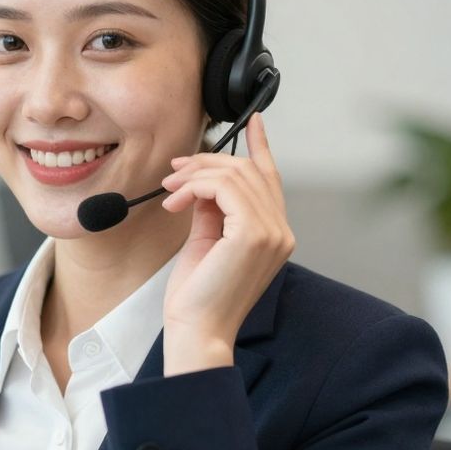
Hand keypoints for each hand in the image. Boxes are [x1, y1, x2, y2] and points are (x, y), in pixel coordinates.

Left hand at [158, 112, 294, 375]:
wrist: (196, 329)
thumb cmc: (197, 295)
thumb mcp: (206, 241)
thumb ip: (213, 209)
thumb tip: (202, 181)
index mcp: (274, 234)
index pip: (272, 178)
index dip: (261, 145)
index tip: (252, 120)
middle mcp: (281, 231)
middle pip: (249, 170)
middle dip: (207, 162)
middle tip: (173, 172)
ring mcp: (273, 232)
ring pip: (235, 174)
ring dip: (195, 174)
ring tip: (169, 190)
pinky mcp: (254, 234)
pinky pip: (225, 187)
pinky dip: (196, 186)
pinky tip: (176, 201)